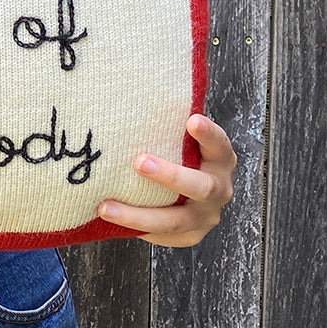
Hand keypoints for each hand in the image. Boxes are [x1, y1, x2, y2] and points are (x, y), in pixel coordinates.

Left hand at [97, 114, 236, 246]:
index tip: (191, 120)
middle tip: (139, 162)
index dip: (208, 134)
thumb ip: (169, 124)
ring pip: (175, 220)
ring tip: (106, 207)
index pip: (219, 144)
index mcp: (220, 159)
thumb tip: (134, 92)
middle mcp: (219, 188)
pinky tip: (111, 221)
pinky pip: (163, 236)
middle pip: (200, 187)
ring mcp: (205, 216)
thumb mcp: (181, 139)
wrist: (189, 191)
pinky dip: (137, 228)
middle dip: (170, 175)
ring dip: (139, 215)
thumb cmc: (178, 152)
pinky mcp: (190, 235)